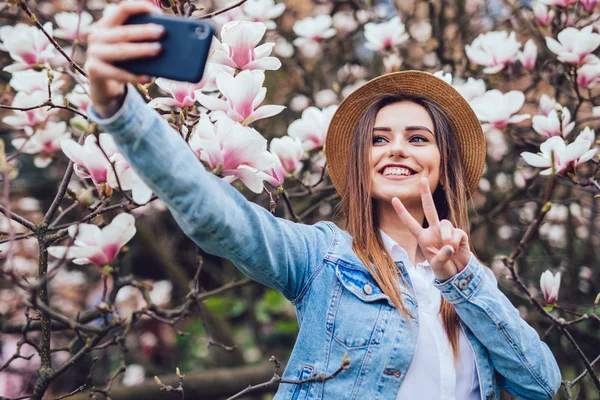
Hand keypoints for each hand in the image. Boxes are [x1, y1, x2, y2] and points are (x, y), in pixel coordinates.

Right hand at [86, 1, 163, 117]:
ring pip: (120, 50)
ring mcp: (94, 53)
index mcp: (107, 24)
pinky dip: (134, 76)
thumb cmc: (123, 62)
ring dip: (141, 50)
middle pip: (123, 32)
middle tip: (162, 31)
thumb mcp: (129, 48)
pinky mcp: (94, 70)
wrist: (104, 85)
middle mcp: (98, 35)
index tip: (156, 11)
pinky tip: (147, 77)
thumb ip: (141, 40)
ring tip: (158, 49)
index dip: (139, 8)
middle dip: (143, 31)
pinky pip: (117, 73)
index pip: (122, 10)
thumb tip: (168, 40)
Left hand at [391, 178, 470, 280]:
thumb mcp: (437, 266)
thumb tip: (449, 246)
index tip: (393, 199)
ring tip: (449, 250)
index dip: (402, 212)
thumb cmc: (443, 267)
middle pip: (430, 208)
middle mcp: (434, 231)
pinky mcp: (459, 233)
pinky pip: (456, 233)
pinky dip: (455, 243)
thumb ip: (440, 257)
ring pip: (445, 223)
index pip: (410, 223)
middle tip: (422, 179)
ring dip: (446, 237)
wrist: (458, 272)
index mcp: (423, 237)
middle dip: (426, 194)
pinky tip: (456, 250)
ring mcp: (446, 230)